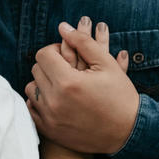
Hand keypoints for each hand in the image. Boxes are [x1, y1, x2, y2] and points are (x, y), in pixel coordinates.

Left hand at [26, 17, 136, 153]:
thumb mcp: (107, 64)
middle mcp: (55, 100)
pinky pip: (32, 109)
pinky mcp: (49, 130)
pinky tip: (56, 99)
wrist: (127, 132)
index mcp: (68, 81)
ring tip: (62, 83)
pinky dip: (40, 101)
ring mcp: (50, 117)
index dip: (55, 49)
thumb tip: (63, 27)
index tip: (67, 54)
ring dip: (43, 83)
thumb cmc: (119, 96)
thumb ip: (83, 41)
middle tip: (67, 67)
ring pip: (31, 89)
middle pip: (36, 70)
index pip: (43, 54)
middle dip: (50, 64)